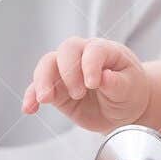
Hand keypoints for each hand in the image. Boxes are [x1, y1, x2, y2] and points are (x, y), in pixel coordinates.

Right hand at [21, 37, 149, 131]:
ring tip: (45, 99)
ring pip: (47, 65)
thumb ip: (118, 84)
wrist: (123, 109)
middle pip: (66, 50)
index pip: (93, 50)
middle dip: (68, 71)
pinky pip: (38, 88)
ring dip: (43, 81)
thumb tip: (104, 78)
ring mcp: (66, 71)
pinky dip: (31, 97)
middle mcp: (82, 56)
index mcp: (105, 51)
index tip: (94, 84)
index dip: (90, 65)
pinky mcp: (56, 89)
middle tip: (78, 94)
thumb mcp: (131, 89)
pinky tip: (29, 108)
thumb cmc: (130, 92)